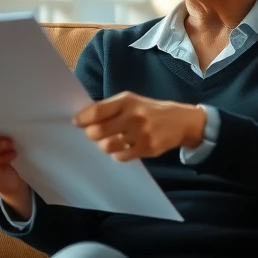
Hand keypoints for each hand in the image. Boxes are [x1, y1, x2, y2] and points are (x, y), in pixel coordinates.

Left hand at [72, 92, 205, 161]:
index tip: (76, 122)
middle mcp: (134, 116)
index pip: (97, 111)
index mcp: (126, 101)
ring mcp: (141, 133)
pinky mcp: (147, 148)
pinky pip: (121, 157)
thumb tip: (84, 117)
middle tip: (93, 134)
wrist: (180, 121)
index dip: (82, 119)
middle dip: (91, 135)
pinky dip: (117, 154)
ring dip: (103, 146)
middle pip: (98, 131)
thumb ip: (110, 108)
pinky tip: (122, 148)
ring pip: (107, 146)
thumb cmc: (149, 110)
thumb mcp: (131, 101)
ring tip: (109, 141)